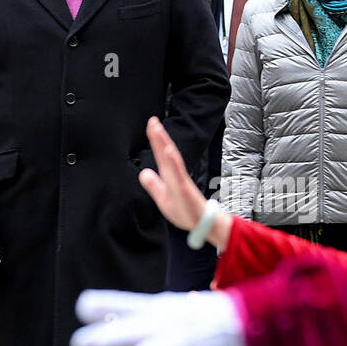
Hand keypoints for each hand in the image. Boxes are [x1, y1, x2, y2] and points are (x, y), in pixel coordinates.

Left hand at [71, 289, 247, 345]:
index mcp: (163, 308)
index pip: (129, 304)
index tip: (82, 308)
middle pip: (129, 323)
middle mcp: (167, 314)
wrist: (258, 316)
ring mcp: (181, 326)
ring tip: (87, 345)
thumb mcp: (182, 317)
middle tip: (77, 344)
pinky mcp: (198, 340)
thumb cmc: (219, 320)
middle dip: (103, 332)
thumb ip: (156, 328)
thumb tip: (131, 335)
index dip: (106, 306)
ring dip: (114, 338)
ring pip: (142, 332)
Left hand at [139, 115, 206, 231]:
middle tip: (153, 120)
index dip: (156, 140)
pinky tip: (169, 151)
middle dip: (159, 137)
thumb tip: (144, 173)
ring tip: (159, 131)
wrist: (202, 225)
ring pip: (172, 160)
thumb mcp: (163, 199)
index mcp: (170, 177)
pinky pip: (178, 173)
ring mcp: (181, 181)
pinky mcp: (184, 189)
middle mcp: (175, 176)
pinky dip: (173, 161)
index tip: (151, 125)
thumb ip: (154, 185)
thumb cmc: (186, 212)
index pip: (161, 155)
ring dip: (165, 144)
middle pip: (166, 153)